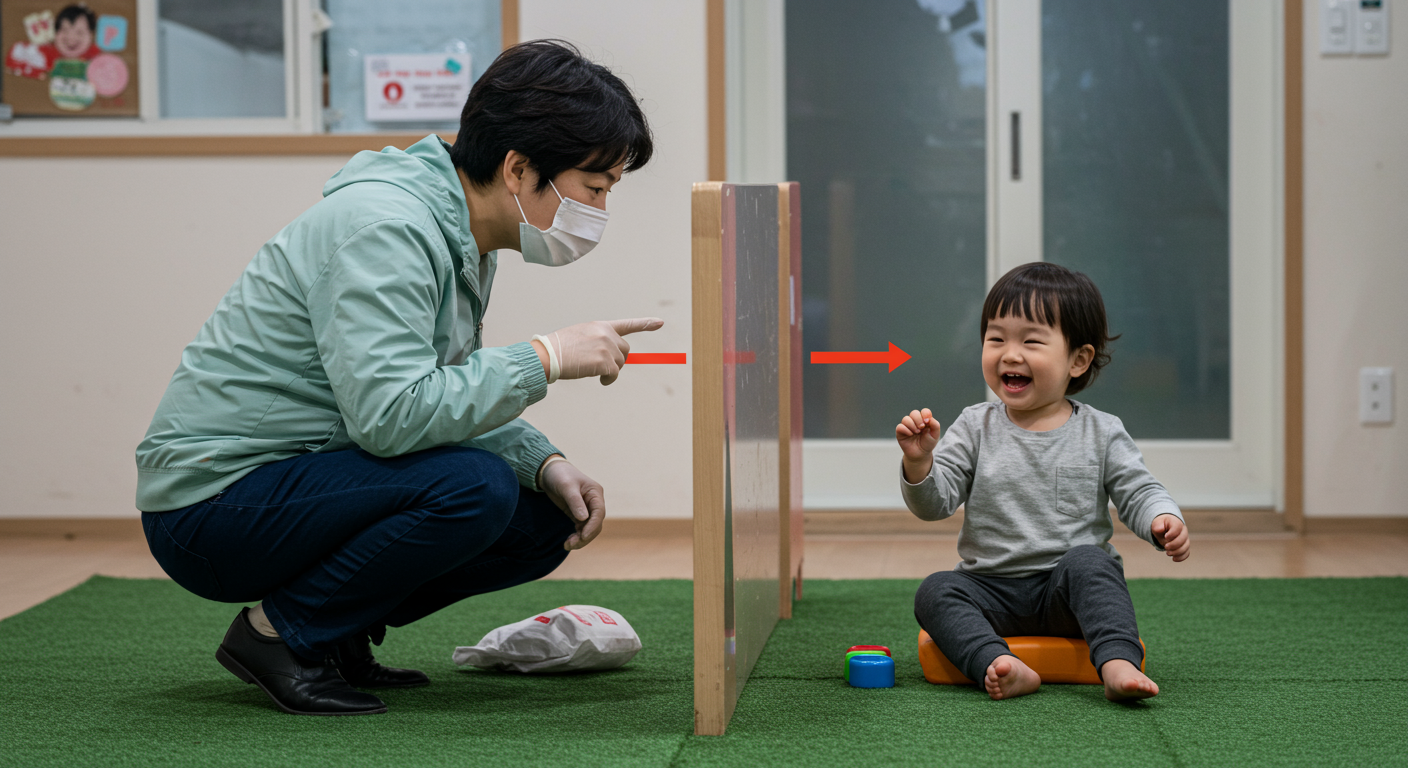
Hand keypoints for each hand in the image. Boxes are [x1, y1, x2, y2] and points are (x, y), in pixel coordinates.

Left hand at [540, 458, 605, 549]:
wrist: (549, 472)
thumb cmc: (559, 475)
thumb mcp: (566, 486)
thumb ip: (575, 501)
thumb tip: (583, 518)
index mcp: (595, 493)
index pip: (599, 513)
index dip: (592, 526)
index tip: (583, 536)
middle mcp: (594, 502)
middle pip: (596, 524)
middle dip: (585, 536)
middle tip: (570, 544)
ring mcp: (586, 509)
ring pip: (589, 529)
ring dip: (581, 539)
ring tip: (567, 545)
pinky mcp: (578, 514)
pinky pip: (582, 528)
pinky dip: (577, 536)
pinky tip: (568, 541)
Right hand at [541, 317, 664, 384]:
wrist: (548, 355)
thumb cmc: (559, 348)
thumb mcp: (581, 335)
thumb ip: (598, 340)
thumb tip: (611, 356)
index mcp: (601, 326)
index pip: (627, 324)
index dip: (645, 324)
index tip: (660, 322)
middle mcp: (607, 334)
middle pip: (625, 350)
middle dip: (617, 359)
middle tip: (601, 365)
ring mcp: (607, 348)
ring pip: (620, 363)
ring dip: (610, 370)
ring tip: (591, 368)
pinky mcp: (606, 362)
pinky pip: (614, 374)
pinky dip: (608, 379)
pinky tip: (597, 378)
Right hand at [896, 408, 940, 483]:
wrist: (921, 454)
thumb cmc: (927, 444)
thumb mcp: (935, 435)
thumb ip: (935, 425)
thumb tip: (929, 418)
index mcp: (924, 420)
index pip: (924, 411)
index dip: (925, 414)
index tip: (927, 422)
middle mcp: (915, 422)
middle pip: (914, 413)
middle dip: (918, 419)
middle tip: (922, 428)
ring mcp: (907, 426)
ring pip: (906, 419)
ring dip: (912, 425)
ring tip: (916, 433)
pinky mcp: (900, 432)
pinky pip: (900, 427)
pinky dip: (906, 430)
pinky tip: (910, 435)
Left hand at [1151, 514, 1189, 561]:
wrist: (1164, 528)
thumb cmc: (1160, 526)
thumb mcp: (1157, 524)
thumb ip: (1157, 526)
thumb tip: (1159, 529)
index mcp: (1176, 523)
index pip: (1178, 527)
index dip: (1173, 533)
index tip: (1165, 537)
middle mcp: (1183, 531)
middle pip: (1183, 538)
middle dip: (1174, 544)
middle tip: (1165, 547)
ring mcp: (1185, 539)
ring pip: (1186, 547)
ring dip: (1177, 552)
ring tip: (1168, 553)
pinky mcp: (1185, 547)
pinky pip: (1187, 553)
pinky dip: (1181, 557)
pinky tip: (1174, 559)